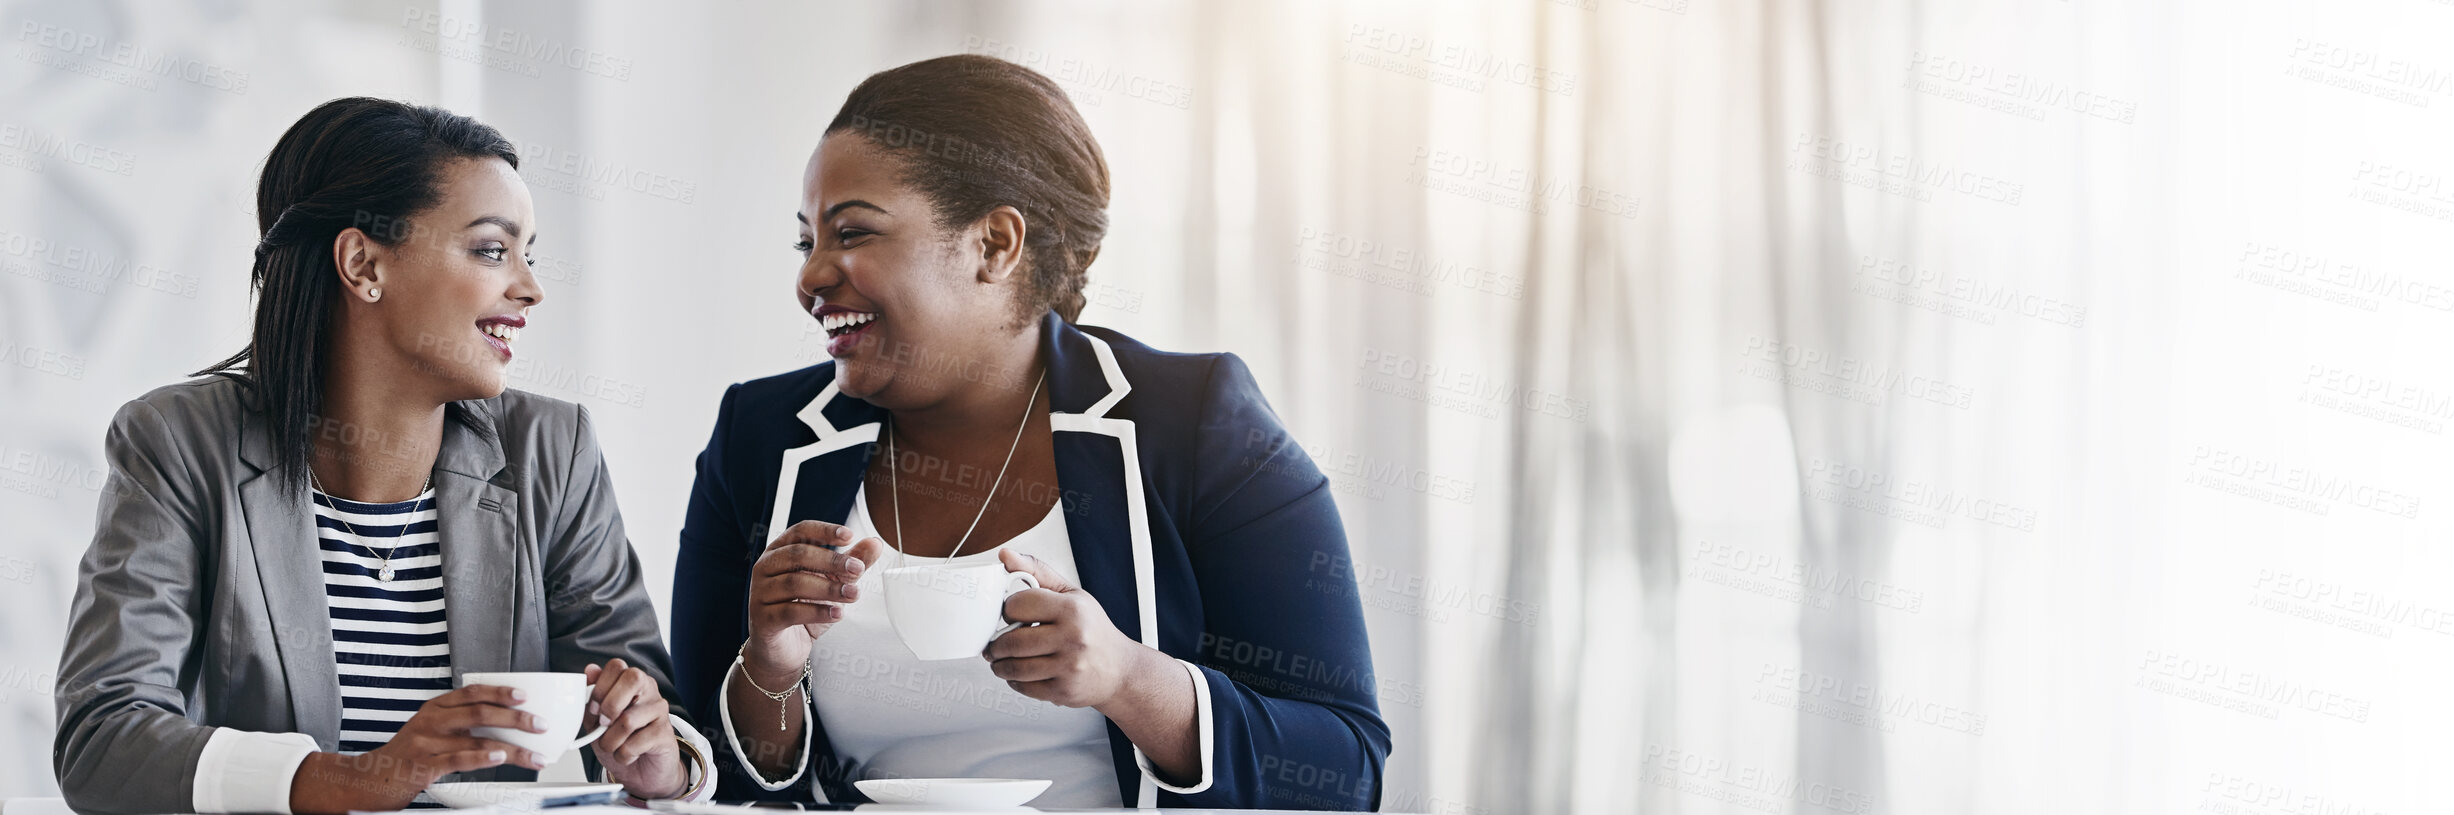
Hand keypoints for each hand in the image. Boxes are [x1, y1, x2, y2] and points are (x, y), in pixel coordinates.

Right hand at [292, 685, 545, 812]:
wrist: (368, 780)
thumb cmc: (406, 757)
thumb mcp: (430, 731)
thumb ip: (459, 725)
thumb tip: (503, 724)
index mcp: (435, 709)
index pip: (472, 693)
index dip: (500, 691)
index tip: (525, 695)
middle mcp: (431, 721)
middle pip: (480, 712)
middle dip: (516, 718)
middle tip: (540, 724)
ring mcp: (426, 743)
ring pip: (477, 739)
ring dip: (513, 748)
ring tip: (535, 755)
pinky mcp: (423, 766)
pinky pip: (459, 759)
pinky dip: (483, 758)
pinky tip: (500, 758)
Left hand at [585, 659, 687, 799]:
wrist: (639, 771)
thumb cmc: (619, 741)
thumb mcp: (596, 720)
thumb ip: (591, 698)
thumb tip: (590, 670)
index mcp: (630, 682)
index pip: (617, 666)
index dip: (600, 686)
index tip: (593, 708)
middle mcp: (648, 691)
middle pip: (632, 678)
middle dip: (610, 705)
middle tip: (603, 724)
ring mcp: (659, 710)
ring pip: (628, 719)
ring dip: (610, 741)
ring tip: (612, 747)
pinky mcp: (665, 733)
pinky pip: (636, 743)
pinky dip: (623, 754)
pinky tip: (627, 755)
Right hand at [746, 521, 886, 686]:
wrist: (783, 648)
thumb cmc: (804, 609)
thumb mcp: (832, 583)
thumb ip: (851, 562)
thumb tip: (874, 543)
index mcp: (780, 551)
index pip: (800, 531)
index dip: (824, 531)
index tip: (849, 535)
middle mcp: (765, 568)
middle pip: (798, 555)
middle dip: (832, 561)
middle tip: (858, 569)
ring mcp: (760, 593)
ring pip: (795, 583)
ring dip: (829, 588)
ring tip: (854, 595)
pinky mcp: (763, 619)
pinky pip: (790, 611)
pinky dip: (818, 611)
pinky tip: (838, 614)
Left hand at [985, 549, 1149, 708]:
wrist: (1119, 669)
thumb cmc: (1093, 629)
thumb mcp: (1070, 594)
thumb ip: (1037, 572)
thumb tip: (1005, 555)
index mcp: (1072, 609)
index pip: (1018, 605)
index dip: (1007, 610)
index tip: (1009, 615)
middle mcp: (1073, 638)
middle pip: (1012, 641)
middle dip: (996, 644)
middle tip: (996, 643)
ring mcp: (1068, 667)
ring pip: (1014, 667)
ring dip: (999, 665)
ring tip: (1002, 659)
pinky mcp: (1063, 690)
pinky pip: (1024, 687)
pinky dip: (1014, 681)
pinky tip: (1020, 673)